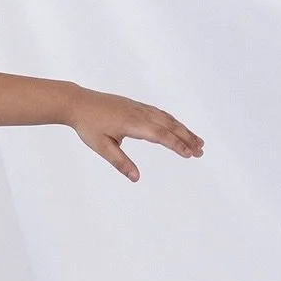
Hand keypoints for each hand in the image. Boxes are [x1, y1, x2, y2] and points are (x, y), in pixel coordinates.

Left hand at [66, 87, 202, 180]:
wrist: (78, 103)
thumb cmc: (88, 126)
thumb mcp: (101, 147)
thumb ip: (120, 162)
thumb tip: (136, 178)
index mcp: (132, 123)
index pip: (160, 135)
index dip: (177, 144)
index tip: (190, 154)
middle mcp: (140, 113)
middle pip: (169, 126)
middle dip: (187, 138)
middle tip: (201, 151)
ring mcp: (140, 108)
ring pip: (167, 118)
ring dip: (184, 130)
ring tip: (197, 141)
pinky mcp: (137, 106)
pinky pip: (160, 113)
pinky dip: (173, 122)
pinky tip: (179, 128)